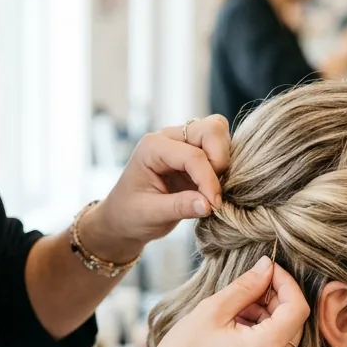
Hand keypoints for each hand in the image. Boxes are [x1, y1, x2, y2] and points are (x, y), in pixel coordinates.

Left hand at [81, 115, 230, 261]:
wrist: (123, 217)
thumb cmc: (130, 214)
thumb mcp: (150, 214)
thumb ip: (179, 207)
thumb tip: (209, 204)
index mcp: (153, 147)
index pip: (193, 155)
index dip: (208, 181)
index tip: (214, 206)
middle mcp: (169, 137)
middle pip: (211, 129)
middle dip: (220, 160)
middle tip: (214, 191)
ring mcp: (183, 142)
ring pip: (218, 134)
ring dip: (223, 161)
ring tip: (212, 190)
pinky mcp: (194, 153)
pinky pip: (219, 148)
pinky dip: (223, 166)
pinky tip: (213, 188)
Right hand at [141, 257, 309, 346]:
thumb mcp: (212, 310)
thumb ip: (246, 286)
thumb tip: (268, 266)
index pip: (298, 307)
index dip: (287, 284)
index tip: (269, 270)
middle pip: (294, 324)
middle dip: (276, 300)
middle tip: (249, 289)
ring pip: (285, 339)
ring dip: (269, 318)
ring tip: (237, 311)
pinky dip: (264, 337)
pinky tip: (237, 330)